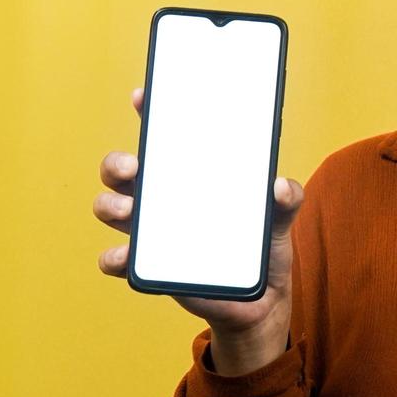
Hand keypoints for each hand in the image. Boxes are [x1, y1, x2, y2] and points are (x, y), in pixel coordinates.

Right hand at [94, 87, 303, 358]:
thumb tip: (280, 186)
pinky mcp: (149, 266)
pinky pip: (117, 259)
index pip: (162, 135)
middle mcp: (161, 197)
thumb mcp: (278, 216)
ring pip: (110, 206)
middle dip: (118, 163)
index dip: (149, 111)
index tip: (144, 96)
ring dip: (110, 204)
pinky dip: (116, 257)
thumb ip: (286, 198)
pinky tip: (127, 256)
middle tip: (135, 167)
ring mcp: (150, 230)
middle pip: (121, 169)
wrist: (260, 300)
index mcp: (188, 174)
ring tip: (129, 210)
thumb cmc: (262, 245)